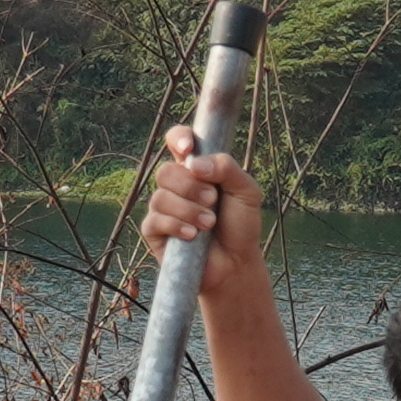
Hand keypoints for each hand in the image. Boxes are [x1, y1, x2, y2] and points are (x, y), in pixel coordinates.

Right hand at [142, 132, 261, 279]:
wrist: (236, 262)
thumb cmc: (241, 225)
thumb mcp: (246, 191)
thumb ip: (227, 169)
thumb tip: (196, 164)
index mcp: (197, 169)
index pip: (178, 141)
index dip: (179, 138)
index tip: (189, 149)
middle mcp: (176, 185)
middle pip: (166, 171)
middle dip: (190, 186)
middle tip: (212, 200)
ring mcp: (163, 208)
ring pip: (160, 196)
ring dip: (188, 210)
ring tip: (209, 224)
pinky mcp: (154, 231)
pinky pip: (154, 220)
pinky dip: (175, 225)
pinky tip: (192, 235)